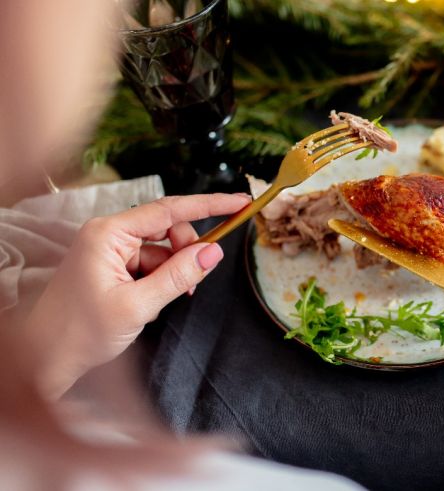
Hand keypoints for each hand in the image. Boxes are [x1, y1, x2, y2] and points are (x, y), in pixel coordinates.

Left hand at [24, 193, 249, 397]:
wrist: (45, 360)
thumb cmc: (79, 332)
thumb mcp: (138, 306)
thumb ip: (179, 275)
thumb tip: (215, 251)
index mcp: (108, 233)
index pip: (169, 209)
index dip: (209, 204)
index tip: (240, 202)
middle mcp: (109, 234)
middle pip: (169, 229)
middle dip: (187, 253)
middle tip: (192, 284)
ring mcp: (111, 251)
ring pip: (164, 250)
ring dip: (175, 273)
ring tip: (168, 301)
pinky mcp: (114, 267)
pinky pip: (153, 265)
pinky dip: (162, 282)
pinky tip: (152, 304)